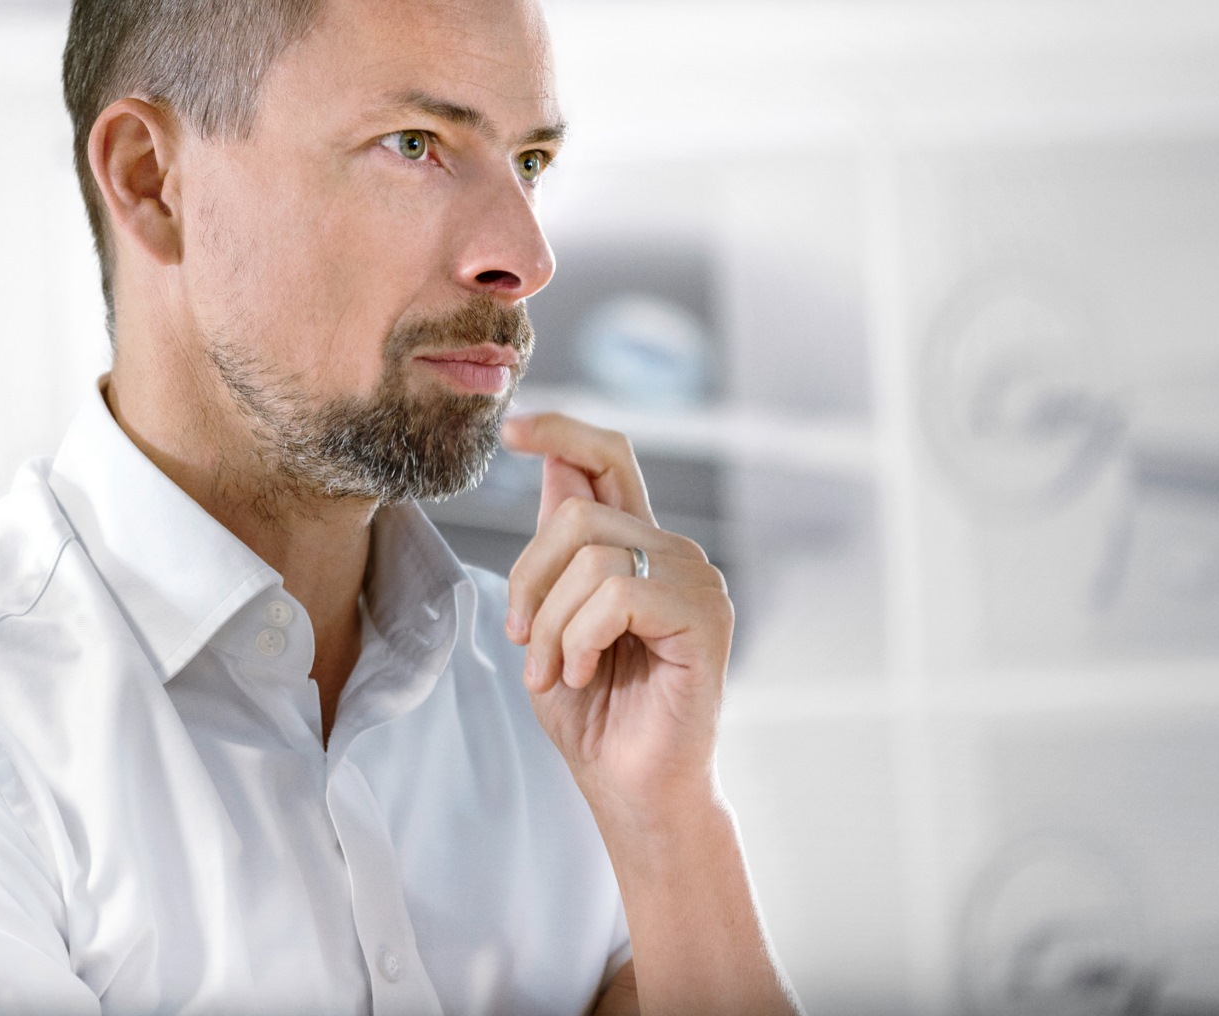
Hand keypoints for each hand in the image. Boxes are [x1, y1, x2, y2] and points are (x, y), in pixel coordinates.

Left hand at [499, 413, 733, 817]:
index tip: (513, 430)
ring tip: (556, 672)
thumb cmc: (592, 716)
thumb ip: (556, 553)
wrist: (629, 790)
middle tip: (525, 641)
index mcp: (636, 548)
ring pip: (591, 555)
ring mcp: (695, 581)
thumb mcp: (552, 621)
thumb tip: (555, 466)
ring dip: (552, 623)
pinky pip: (618, 595)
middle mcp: (673, 553)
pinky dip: (581, 638)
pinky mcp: (705, 617)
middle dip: (528, 579)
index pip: (609, 459)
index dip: (563, 432)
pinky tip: (586, 674)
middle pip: (576, 514)